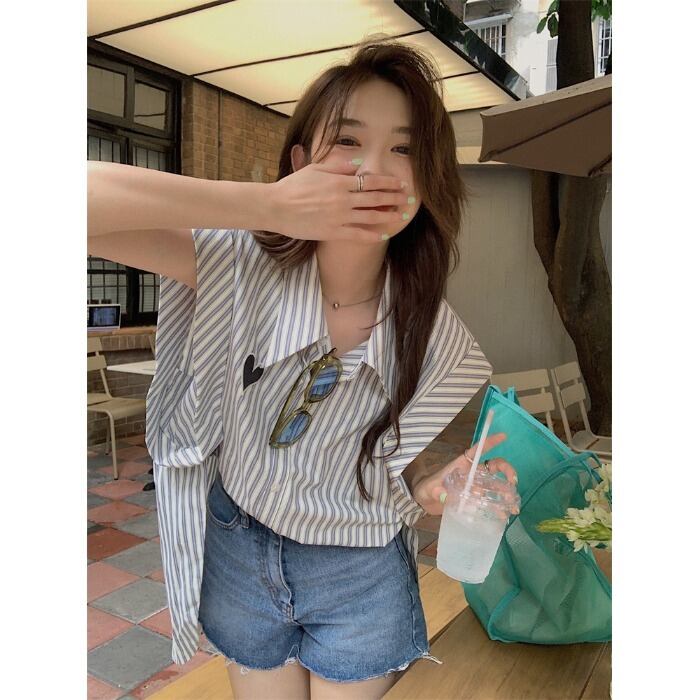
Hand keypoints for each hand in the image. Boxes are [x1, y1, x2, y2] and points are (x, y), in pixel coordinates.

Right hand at [268, 160, 409, 243]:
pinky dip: (372, 235)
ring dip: (388, 215)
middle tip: (408, 198)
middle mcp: (343, 199)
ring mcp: (339, 217)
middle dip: (394, 198)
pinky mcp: (333, 232)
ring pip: (370, 216)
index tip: (400, 183)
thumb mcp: (315, 168)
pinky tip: (383, 234)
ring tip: (401, 215)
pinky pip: (357, 235)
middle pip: (375, 198)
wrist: (276, 207)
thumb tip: (358, 164)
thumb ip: (338, 166)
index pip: (370, 181)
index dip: (388, 182)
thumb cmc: (294, 186)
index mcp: (339, 181)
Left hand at [412, 433, 519, 516]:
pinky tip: (504, 515)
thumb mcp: (428, 489)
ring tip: (513, 505)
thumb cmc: (426, 488)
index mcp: (462, 465)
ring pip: (495, 485)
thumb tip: (443, 496)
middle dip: (507, 471)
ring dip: (506, 492)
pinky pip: (489, 501)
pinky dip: (498, 507)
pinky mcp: (474, 500)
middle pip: (493, 467)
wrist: (423, 502)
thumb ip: (435, 490)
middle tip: (513, 483)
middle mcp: (471, 474)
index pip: (477, 450)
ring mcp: (474, 487)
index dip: (490, 442)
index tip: (503, 436)